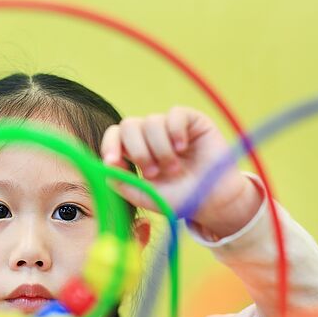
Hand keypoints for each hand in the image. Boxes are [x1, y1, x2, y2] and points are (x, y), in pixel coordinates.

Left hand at [100, 107, 262, 238]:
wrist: (212, 202)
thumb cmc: (179, 199)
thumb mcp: (146, 196)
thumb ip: (123, 183)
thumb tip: (105, 166)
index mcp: (135, 151)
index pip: (114, 136)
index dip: (110, 145)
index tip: (113, 161)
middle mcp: (150, 136)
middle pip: (129, 125)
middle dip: (138, 150)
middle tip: (152, 173)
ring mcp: (170, 127)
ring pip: (152, 121)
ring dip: (160, 149)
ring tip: (173, 169)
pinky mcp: (192, 120)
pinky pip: (175, 114)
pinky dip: (175, 132)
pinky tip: (182, 148)